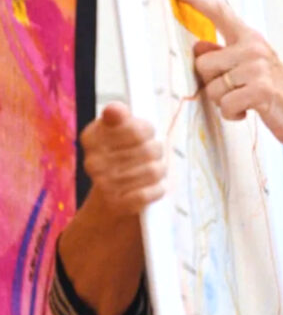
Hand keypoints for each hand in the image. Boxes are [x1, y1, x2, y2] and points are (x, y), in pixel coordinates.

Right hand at [80, 102, 165, 216]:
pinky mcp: (117, 205)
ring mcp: (103, 184)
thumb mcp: (122, 133)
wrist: (109, 203)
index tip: (145, 134)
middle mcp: (92, 161)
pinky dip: (157, 190)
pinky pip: (150, 192)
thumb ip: (121, 119)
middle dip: (157, 152)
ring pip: (153, 171)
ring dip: (159, 171)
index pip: (135, 129)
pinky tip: (153, 187)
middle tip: (152, 155)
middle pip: (150, 149)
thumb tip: (115, 109)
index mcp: (91, 137)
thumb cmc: (122, 159)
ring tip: (153, 171)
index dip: (148, 131)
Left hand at [176, 0, 282, 149]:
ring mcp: (257, 68)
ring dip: (224, 102)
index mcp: (251, 39)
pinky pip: (225, 104)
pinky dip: (232, 114)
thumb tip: (198, 46)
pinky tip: (249, 112)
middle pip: (203, 63)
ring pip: (212, 87)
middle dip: (212, 83)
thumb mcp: (252, 70)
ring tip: (246, 102)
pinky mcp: (260, 89)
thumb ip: (224, 56)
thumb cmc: (279, 95)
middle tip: (236, 91)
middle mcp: (253, 48)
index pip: (220, 13)